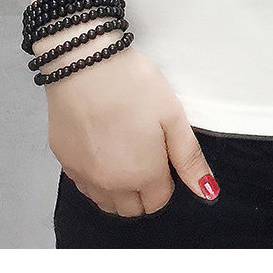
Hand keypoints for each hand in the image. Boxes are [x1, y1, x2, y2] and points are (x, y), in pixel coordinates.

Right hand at [47, 45, 218, 215]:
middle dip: (143, 190)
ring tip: (123, 149)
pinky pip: (84, 184)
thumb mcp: (172, 116)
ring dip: (118, 189)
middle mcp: (111, 184)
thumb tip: (207, 190)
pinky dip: (94, 176)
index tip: (162, 155)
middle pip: (132, 208)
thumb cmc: (131, 84)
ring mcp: (84, 175)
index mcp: (143, 175)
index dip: (166, 179)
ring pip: (106, 202)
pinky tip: (100, 145)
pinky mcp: (64, 161)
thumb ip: (190, 159)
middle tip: (144, 153)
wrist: (85, 63)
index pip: (159, 201)